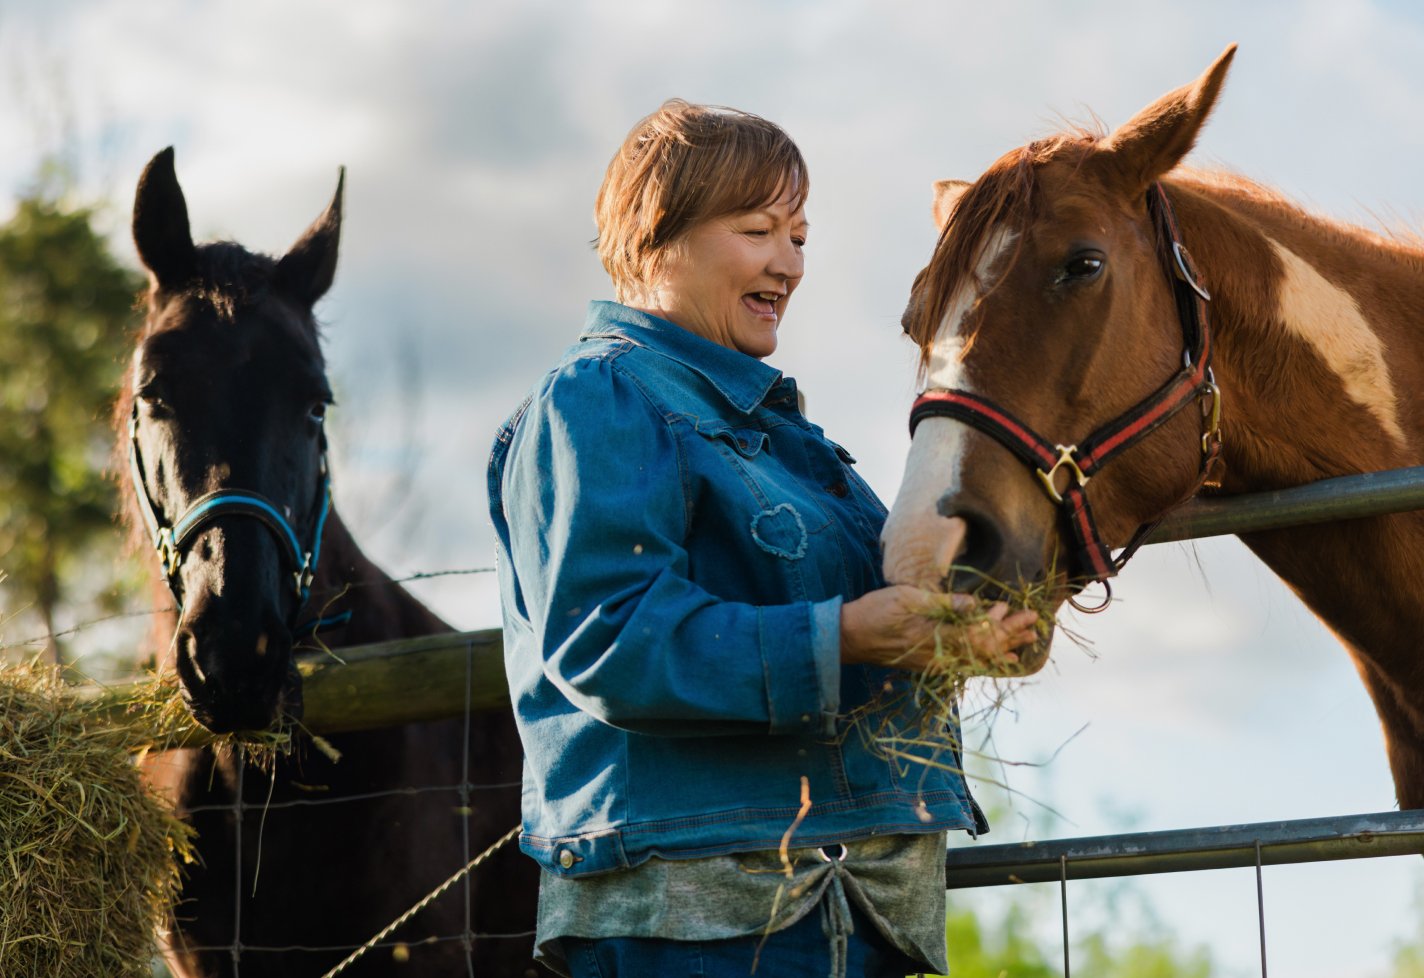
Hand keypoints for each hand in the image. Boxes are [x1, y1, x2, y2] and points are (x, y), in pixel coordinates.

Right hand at [839, 585, 1040, 675]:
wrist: (850, 638)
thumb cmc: (877, 613)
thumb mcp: (908, 599)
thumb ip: (943, 604)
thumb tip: (975, 605)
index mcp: (938, 638)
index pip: (980, 634)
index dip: (1001, 624)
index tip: (1015, 609)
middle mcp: (941, 656)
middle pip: (984, 649)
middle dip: (1010, 636)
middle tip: (1034, 625)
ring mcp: (935, 662)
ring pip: (977, 659)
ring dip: (1001, 649)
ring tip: (1024, 644)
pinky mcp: (929, 663)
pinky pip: (964, 664)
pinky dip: (983, 659)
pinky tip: (993, 657)